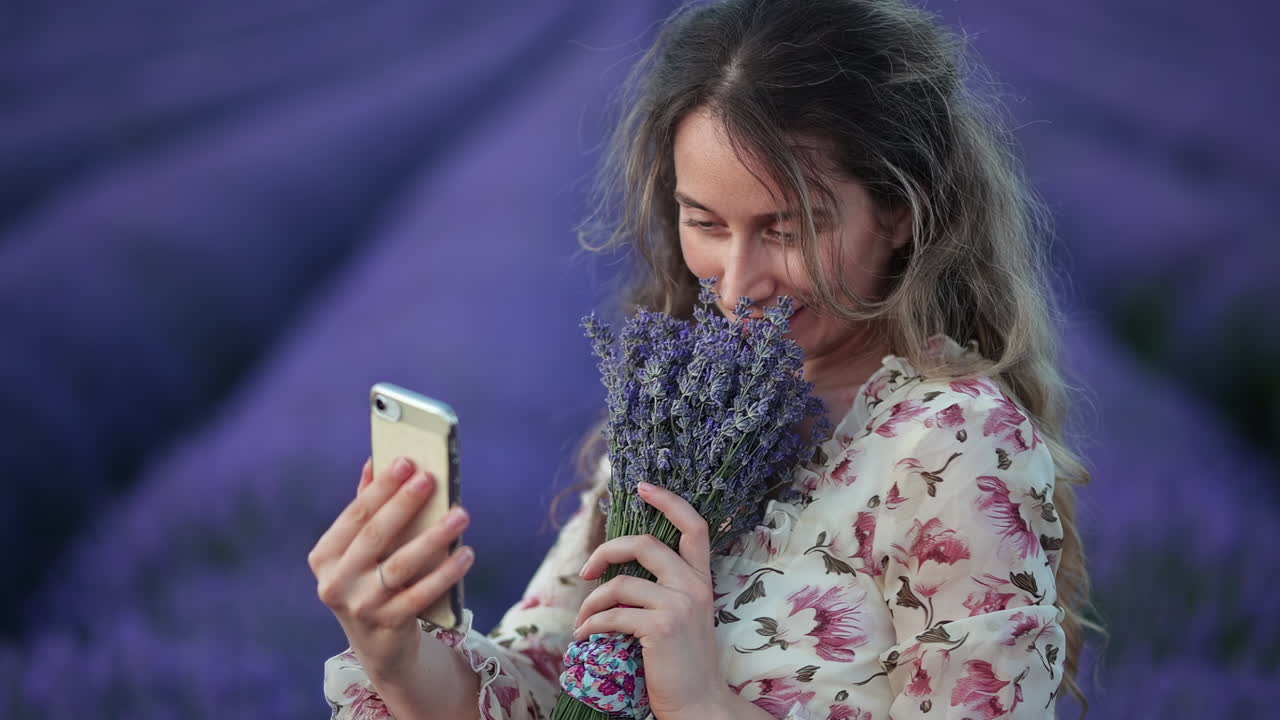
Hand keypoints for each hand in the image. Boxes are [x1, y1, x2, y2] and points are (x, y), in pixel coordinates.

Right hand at [307, 457, 473, 680]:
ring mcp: (360, 607)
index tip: (405, 462)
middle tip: (431, 479)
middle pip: (375, 536)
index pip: (355, 515)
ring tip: (460, 515)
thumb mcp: (361, 552)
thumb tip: (374, 461)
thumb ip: (366, 510)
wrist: (380, 647)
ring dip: (434, 537)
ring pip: (401, 565)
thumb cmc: (371, 583)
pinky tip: (465, 554)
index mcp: (325, 557)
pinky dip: (446, 573)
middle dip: (404, 504)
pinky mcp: (387, 626)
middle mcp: (336, 582)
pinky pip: (422, 594)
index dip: (380, 488)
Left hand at [572, 481, 732, 718]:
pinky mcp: (660, 628)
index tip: (643, 487)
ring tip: (584, 619)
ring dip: (592, 602)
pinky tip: (585, 636)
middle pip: (645, 544)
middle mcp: (694, 587)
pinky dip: (591, 625)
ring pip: (620, 584)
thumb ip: (664, 589)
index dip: (668, 501)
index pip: (694, 526)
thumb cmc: (683, 662)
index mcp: (701, 580)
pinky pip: (612, 615)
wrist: (699, 703)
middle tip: (588, 569)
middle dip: (607, 550)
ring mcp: (679, 606)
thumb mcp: (684, 616)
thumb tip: (618, 570)